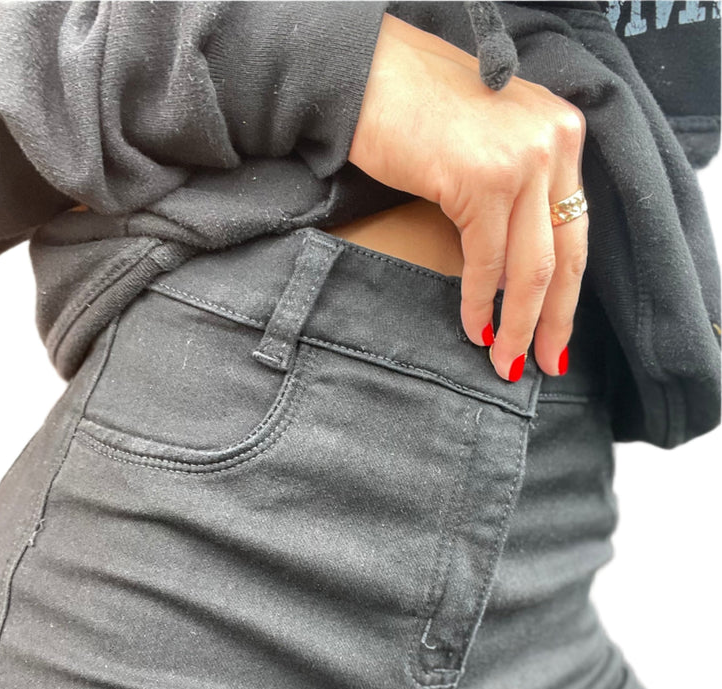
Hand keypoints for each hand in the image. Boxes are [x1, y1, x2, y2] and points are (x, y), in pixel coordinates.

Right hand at [349, 13, 588, 381]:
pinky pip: (487, 262)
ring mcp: (522, 160)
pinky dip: (480, 303)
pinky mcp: (483, 179)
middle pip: (566, 254)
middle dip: (553, 319)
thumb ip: (517, 191)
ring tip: (502, 360)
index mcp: (560, 133)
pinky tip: (474, 329)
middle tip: (541, 362)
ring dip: (517, 324)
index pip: (575, 228)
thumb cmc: (415, 109)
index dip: (568, 292)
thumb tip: (517, 270)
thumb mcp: (488, 143)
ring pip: (532, 268)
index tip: (555, 335)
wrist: (364, 74)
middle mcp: (553, 142)